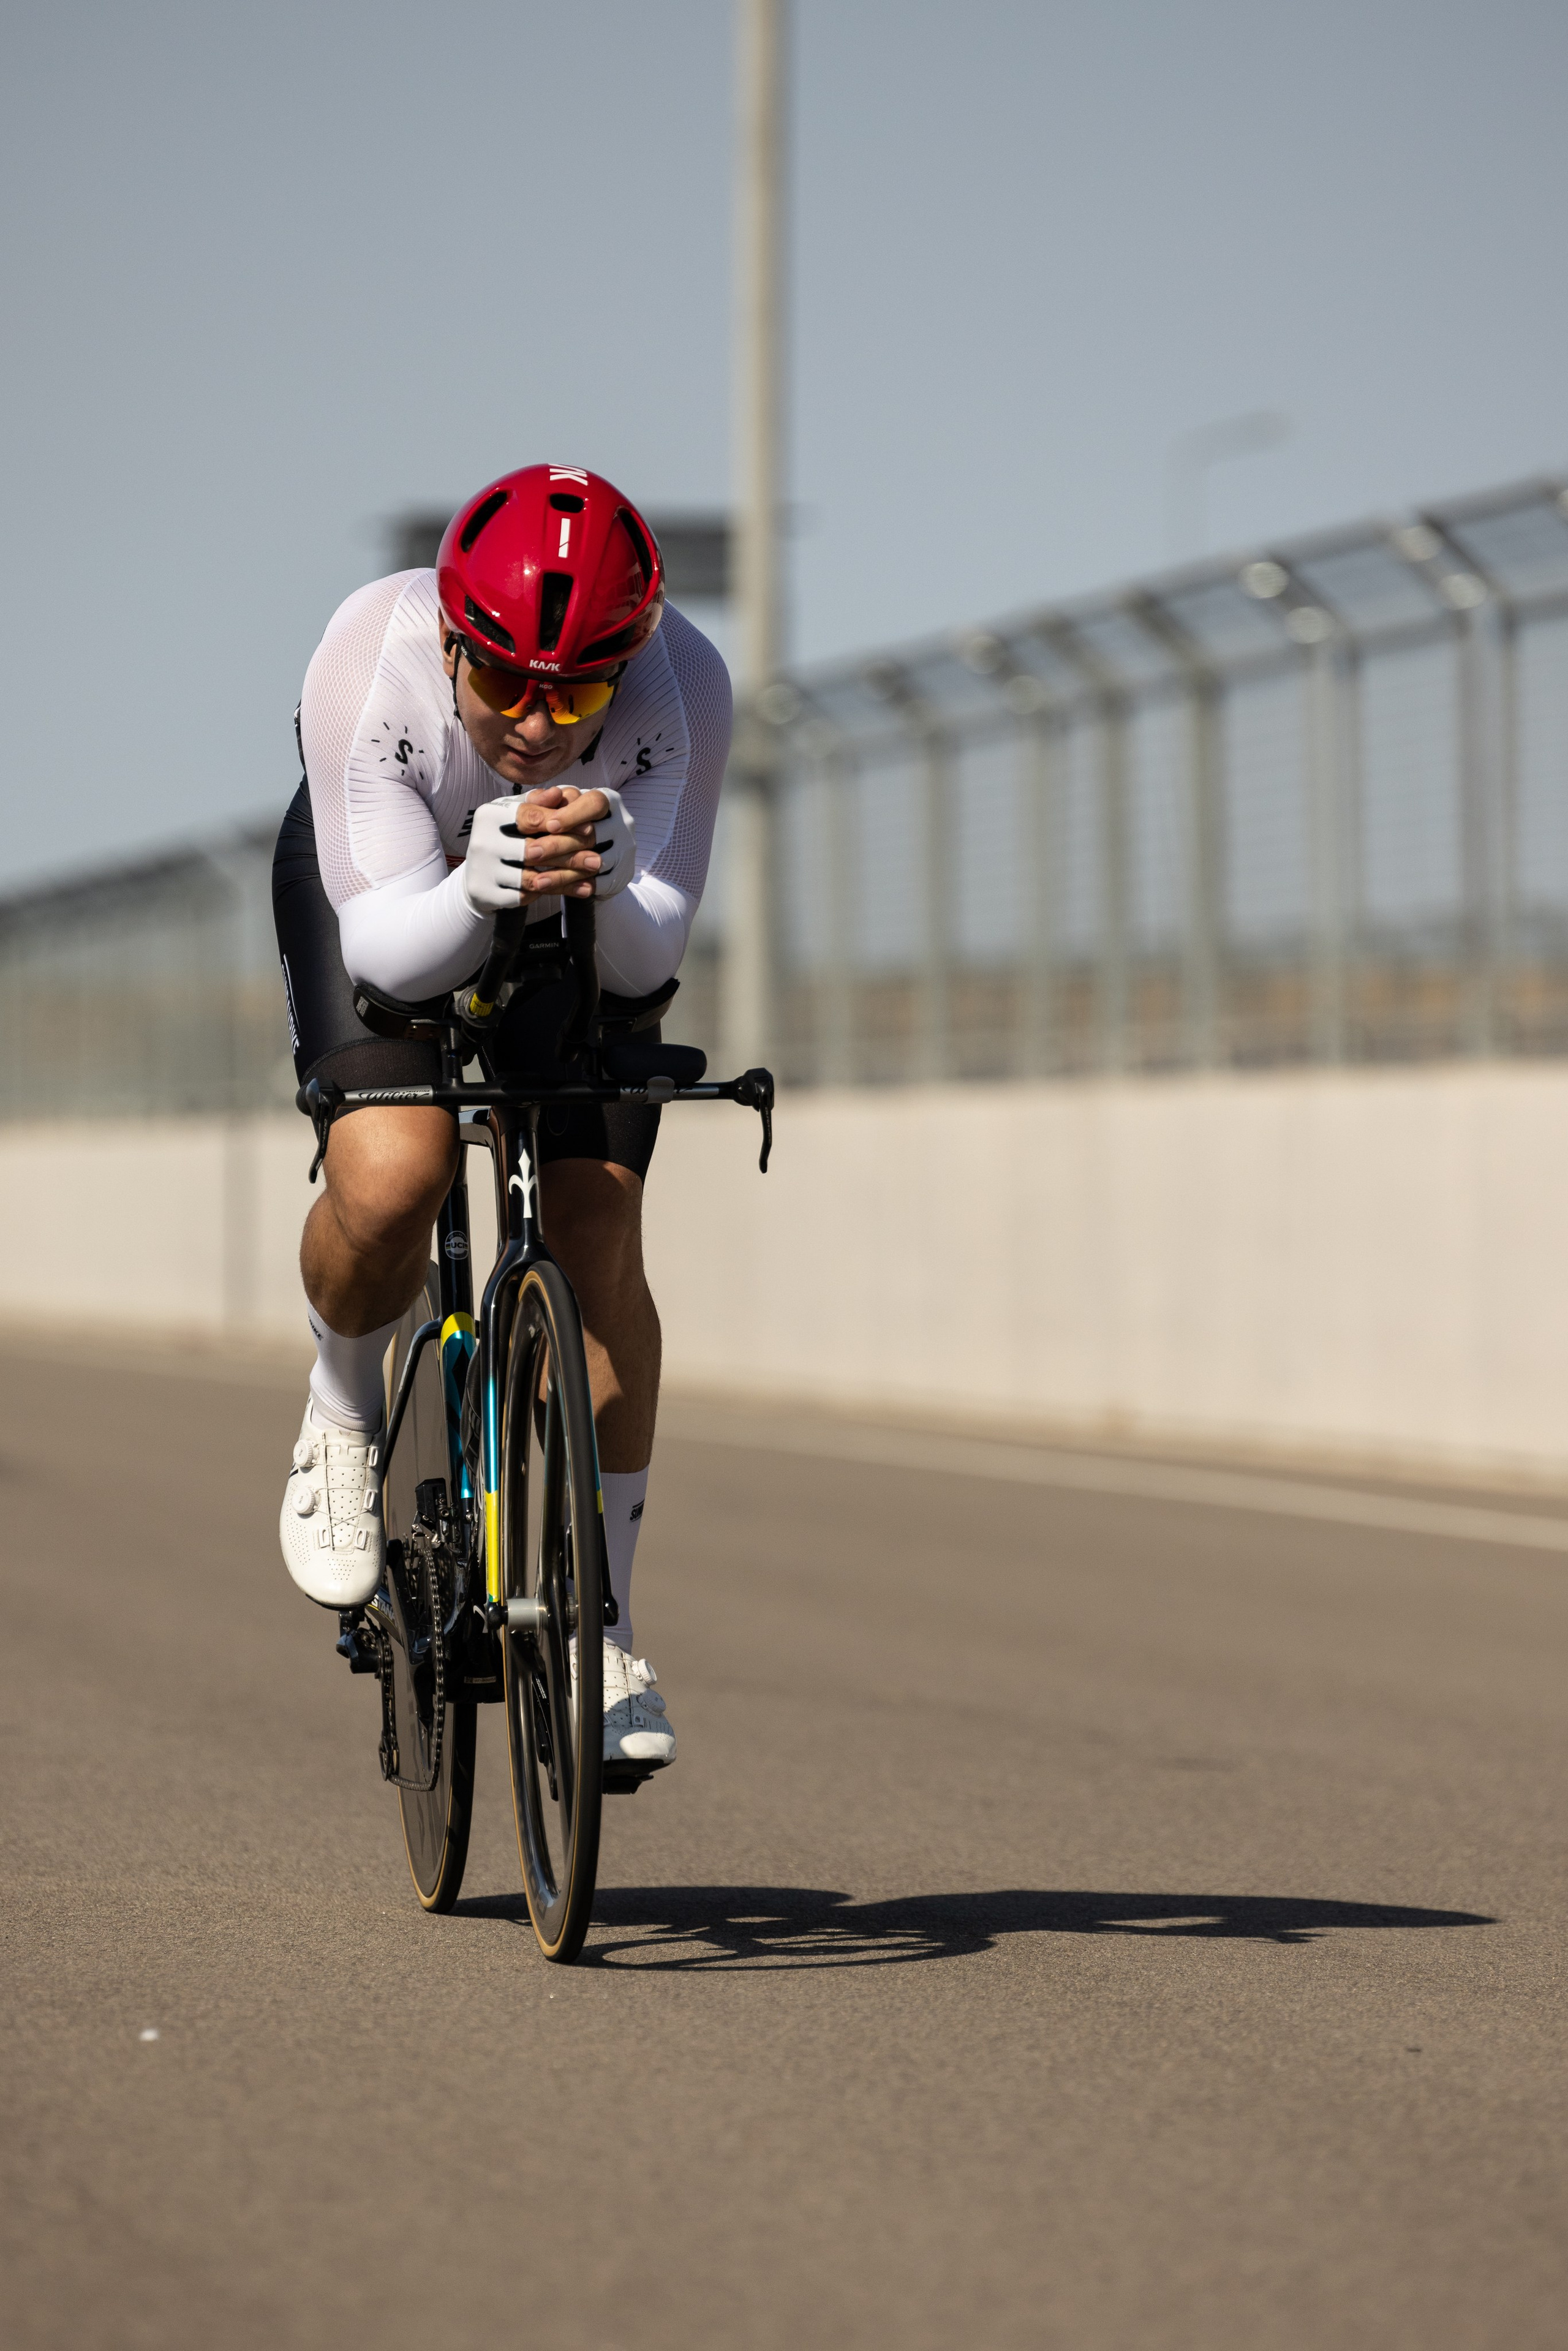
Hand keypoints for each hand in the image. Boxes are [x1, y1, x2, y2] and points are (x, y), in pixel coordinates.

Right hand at [461, 786, 604, 911]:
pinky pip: (528, 896)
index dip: (562, 823)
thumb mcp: (517, 814)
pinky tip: (578, 890)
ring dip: (567, 878)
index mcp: (490, 815)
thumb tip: (559, 793)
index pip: (531, 818)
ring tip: (592, 877)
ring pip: (534, 877)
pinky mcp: (488, 894)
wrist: (479, 876)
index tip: (589, 829)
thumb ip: (539, 804)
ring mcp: (484, 870)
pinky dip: (556, 893)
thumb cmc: (505, 838)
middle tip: (597, 859)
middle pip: (535, 850)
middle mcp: (483, 842)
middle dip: (570, 855)